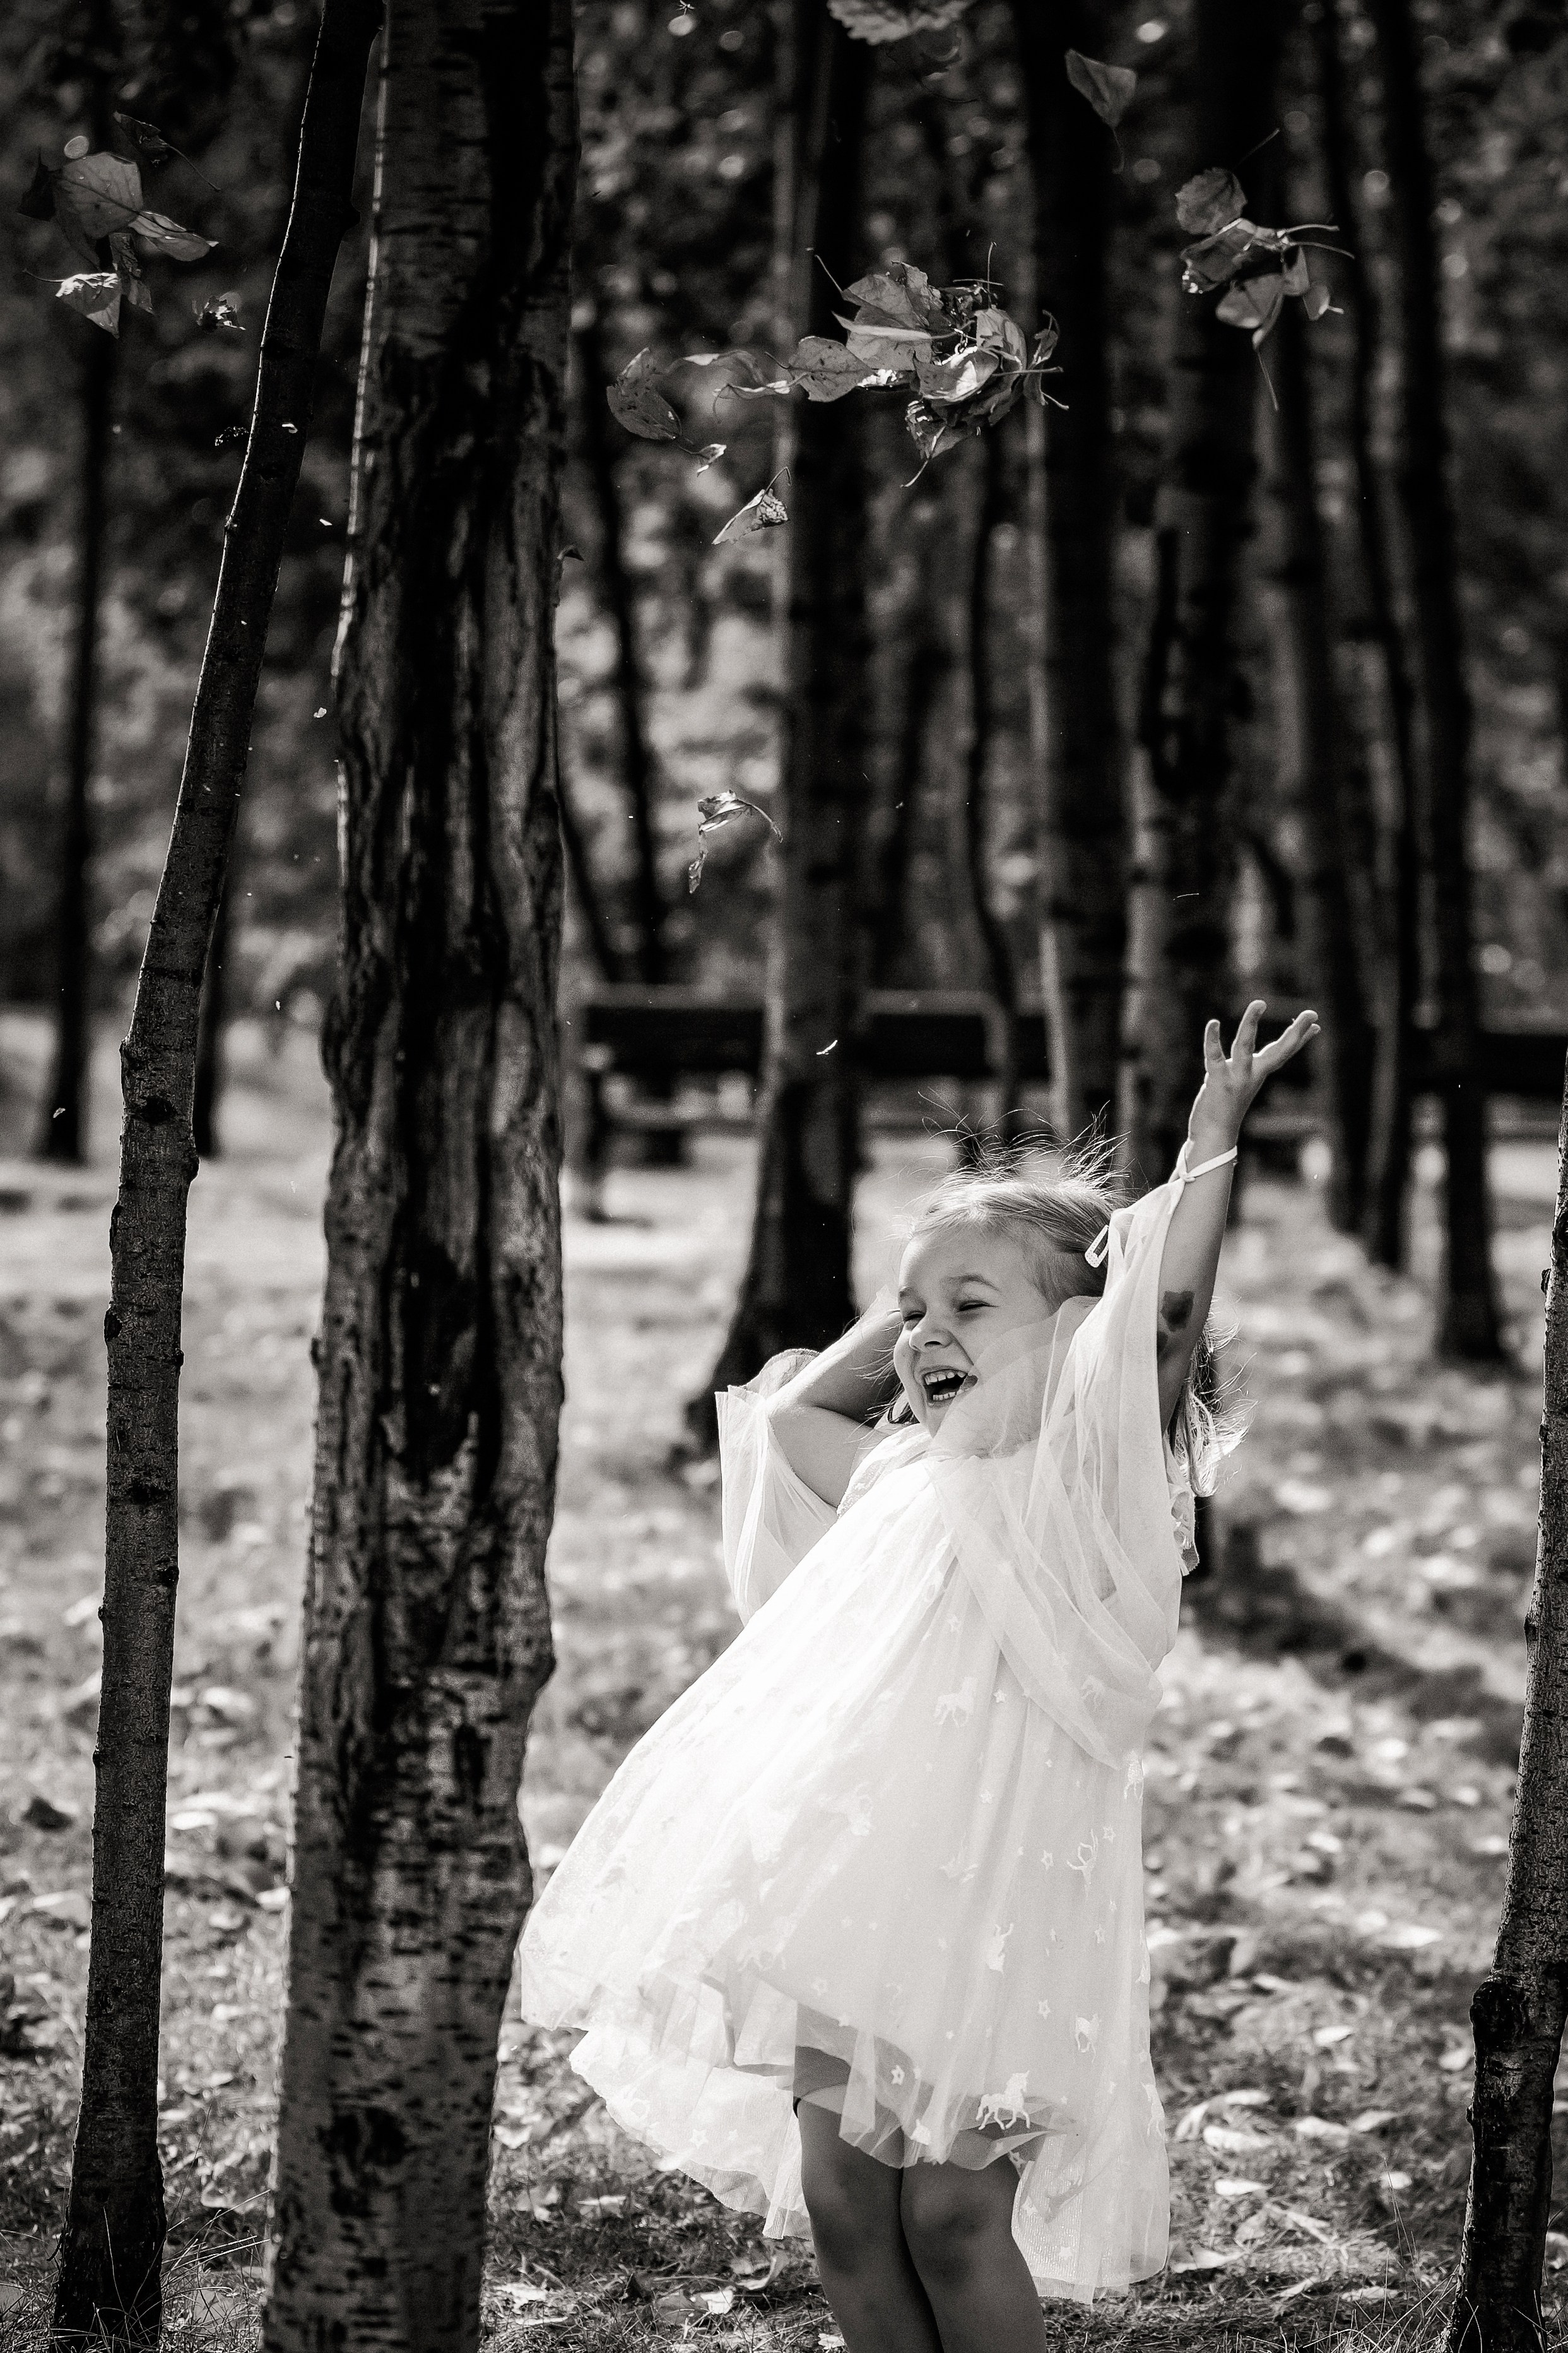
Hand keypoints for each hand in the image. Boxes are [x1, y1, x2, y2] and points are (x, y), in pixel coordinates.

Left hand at [1189, 999, 1319, 1147]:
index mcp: (1258, 1073)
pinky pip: (1215, 1057)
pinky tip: (1213, 1023)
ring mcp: (1237, 1079)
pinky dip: (1213, 1040)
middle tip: (1312, 1013)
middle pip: (1279, 1051)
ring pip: (1245, 1046)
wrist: (1214, 1136)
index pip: (1283, 1052)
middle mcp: (1253, 1075)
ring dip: (1251, 1024)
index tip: (1316, 1023)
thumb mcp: (1242, 1082)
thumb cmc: (1226, 1106)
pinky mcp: (1218, 1083)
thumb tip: (1257, 1057)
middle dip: (1296, 1032)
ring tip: (1259, 1003)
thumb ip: (1248, 1067)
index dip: (1300, 1038)